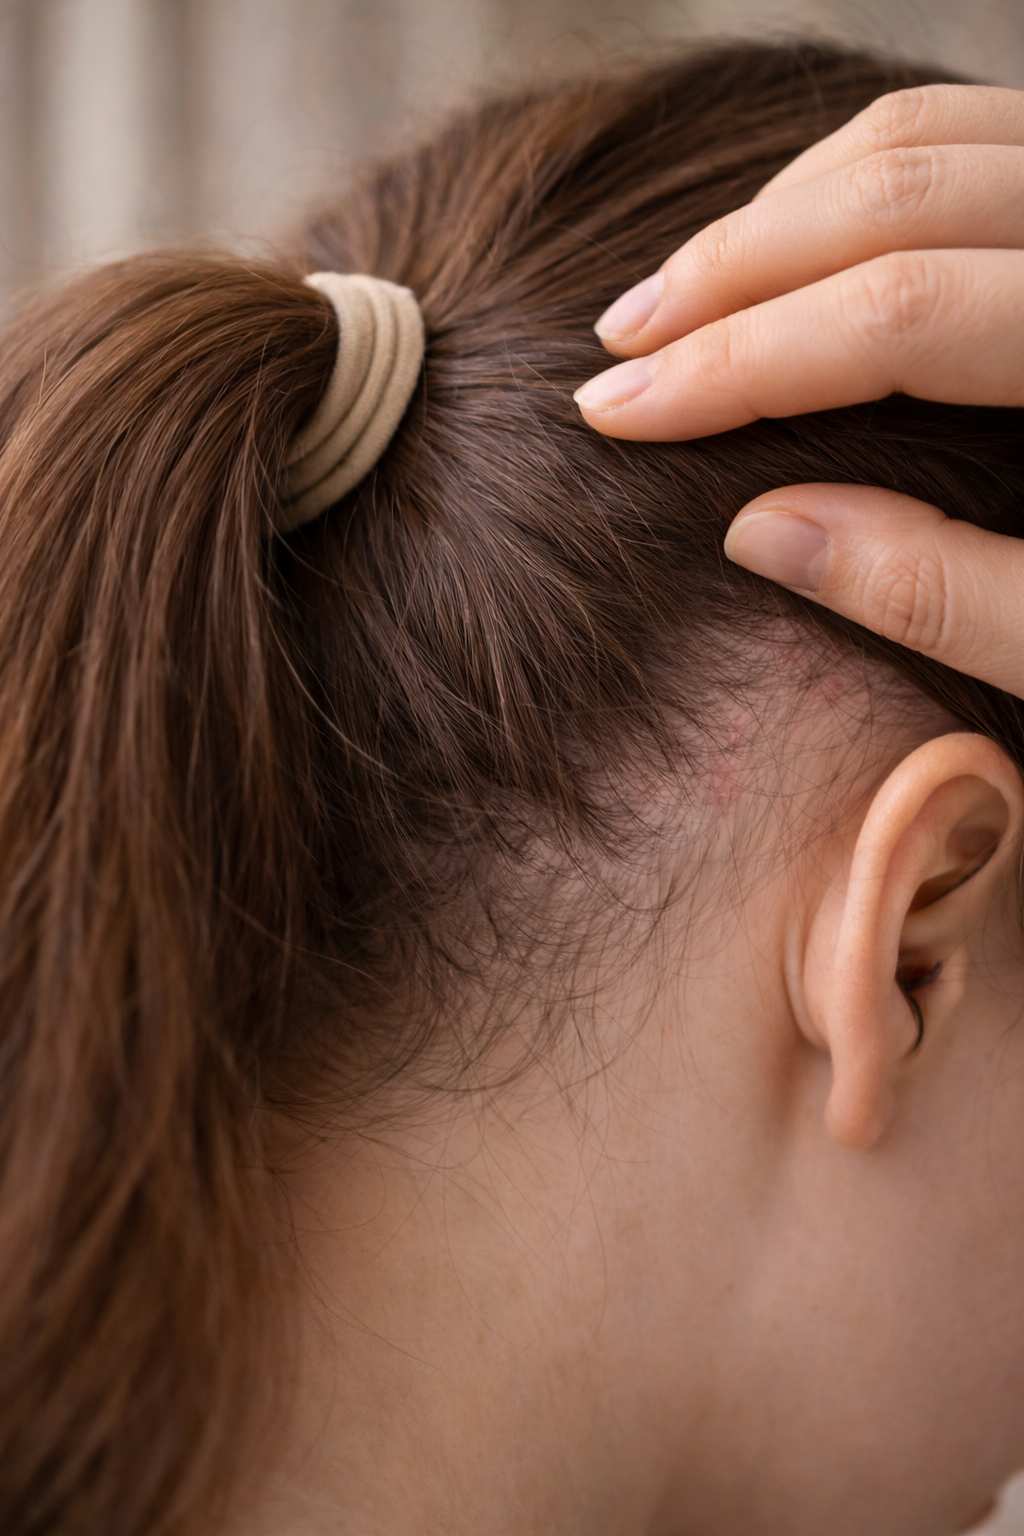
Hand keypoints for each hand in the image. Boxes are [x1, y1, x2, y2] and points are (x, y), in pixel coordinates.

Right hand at [574, 84, 1023, 696]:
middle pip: (898, 191)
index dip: (740, 363)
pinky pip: (969, 135)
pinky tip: (783, 249)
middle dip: (732, 267)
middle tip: (615, 344)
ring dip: (778, 210)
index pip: (901, 316)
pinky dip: (854, 182)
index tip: (617, 409)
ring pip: (924, 136)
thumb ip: (946, 595)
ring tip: (674, 299)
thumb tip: (758, 530)